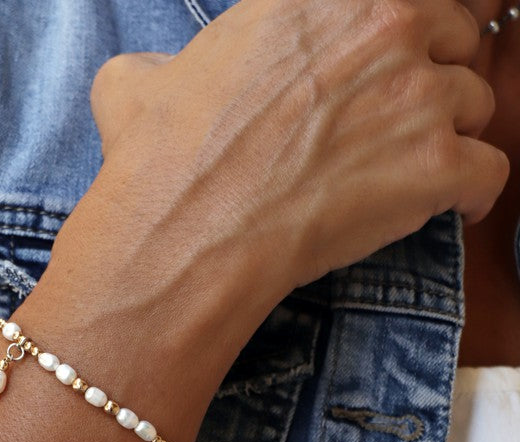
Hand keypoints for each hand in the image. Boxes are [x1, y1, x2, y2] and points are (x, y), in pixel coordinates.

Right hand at [88, 0, 508, 297]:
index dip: (405, 29)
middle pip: (454, 37)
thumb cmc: (163, 164)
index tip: (398, 55)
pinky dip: (473, 191)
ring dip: (449, 134)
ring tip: (411, 168)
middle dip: (433, 74)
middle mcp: (383, 28)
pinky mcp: (435, 167)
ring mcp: (417, 98)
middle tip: (400, 118)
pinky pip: (489, 171)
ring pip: (475, 103)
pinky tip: (451, 204)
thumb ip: (160, 65)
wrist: (187, 235)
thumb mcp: (135, 87)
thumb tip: (148, 77)